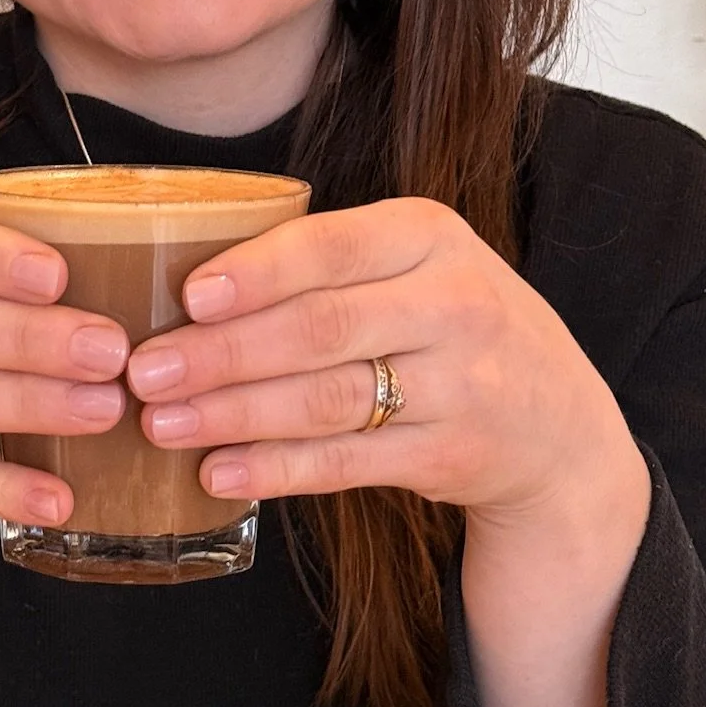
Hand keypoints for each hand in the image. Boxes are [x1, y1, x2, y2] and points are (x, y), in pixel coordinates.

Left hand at [125, 197, 648, 555]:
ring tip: (162, 423)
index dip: (257, 272)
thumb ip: (327, 264)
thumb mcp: (415, 265)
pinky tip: (219, 471)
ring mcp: (462, 384)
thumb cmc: (450, 325)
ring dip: (236, 414)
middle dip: (222, 353)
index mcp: (430, 235)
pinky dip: (277, 469)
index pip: (332, 247)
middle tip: (145, 370)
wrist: (561, 425)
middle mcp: (455, 302)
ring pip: (328, 399)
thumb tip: (184, 287)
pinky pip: (348, 462)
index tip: (187, 295)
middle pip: (320, 328)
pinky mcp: (454, 454)